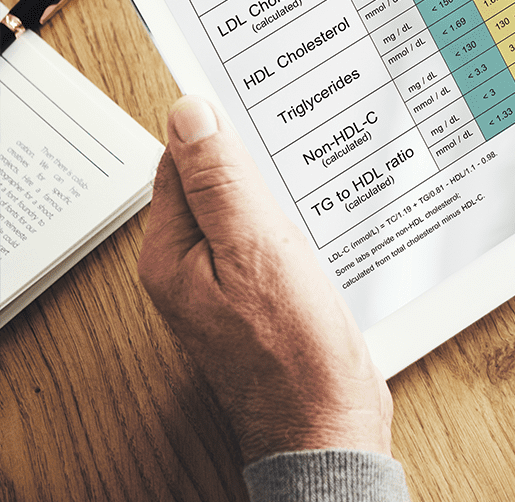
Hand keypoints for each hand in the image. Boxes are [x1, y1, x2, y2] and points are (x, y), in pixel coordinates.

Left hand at [138, 96, 392, 463]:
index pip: (182, 161)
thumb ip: (221, 182)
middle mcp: (193, 269)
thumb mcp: (255, 250)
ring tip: (315, 175)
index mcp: (173, 253)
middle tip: (298, 136)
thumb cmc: (293, 351)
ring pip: (249, 212)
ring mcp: (229, 286)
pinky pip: (271, 242)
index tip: (259, 101)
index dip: (219, 127)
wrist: (329, 423)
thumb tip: (191, 113)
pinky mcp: (264, 299)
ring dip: (279, 191)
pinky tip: (323, 220)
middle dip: (254, 158)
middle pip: (216, 185)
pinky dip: (295, 223)